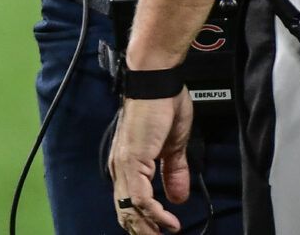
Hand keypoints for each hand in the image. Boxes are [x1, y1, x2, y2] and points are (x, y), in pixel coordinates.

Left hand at [108, 90, 193, 233]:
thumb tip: (178, 197)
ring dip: (148, 228)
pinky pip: (140, 199)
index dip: (143, 221)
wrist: (157, 80)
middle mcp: (121, 166)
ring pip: (130, 209)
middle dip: (143, 231)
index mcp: (128, 162)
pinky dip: (154, 214)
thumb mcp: (174, 145)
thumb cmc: (164, 103)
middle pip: (125, 211)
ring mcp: (124, 164)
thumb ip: (174, 171)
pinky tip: (168, 222)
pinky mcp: (132, 161)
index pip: (130, 202)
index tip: (162, 231)